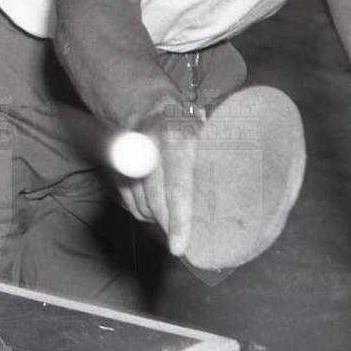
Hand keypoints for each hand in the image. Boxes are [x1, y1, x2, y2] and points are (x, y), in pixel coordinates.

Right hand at [112, 102, 203, 257]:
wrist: (145, 102)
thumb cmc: (185, 122)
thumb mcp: (205, 132)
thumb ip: (214, 158)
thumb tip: (236, 195)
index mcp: (176, 140)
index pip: (177, 188)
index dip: (179, 220)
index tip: (180, 248)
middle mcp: (148, 149)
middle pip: (155, 201)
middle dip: (168, 226)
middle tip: (180, 244)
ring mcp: (127, 158)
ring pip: (139, 204)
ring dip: (154, 219)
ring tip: (171, 224)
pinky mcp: (114, 166)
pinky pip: (126, 200)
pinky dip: (140, 210)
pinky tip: (154, 212)